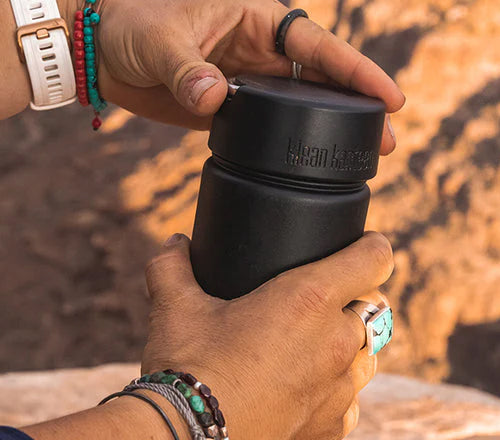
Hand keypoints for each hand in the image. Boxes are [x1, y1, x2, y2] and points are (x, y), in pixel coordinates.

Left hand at [61, 0, 403, 153]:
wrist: (101, 50)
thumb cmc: (133, 27)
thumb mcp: (161, 43)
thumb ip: (189, 70)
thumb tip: (215, 97)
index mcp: (257, 19)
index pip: (318, 43)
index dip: (356, 69)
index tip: (389, 97)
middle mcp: (261, 48)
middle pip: (322, 78)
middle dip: (356, 105)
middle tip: (389, 140)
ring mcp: (250, 80)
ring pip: (302, 104)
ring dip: (330, 127)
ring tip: (363, 156)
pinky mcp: (232, 106)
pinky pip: (271, 124)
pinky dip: (291, 141)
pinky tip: (308, 161)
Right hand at [142, 232, 393, 438]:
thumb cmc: (188, 367)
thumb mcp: (175, 307)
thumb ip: (173, 265)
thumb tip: (175, 242)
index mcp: (310, 299)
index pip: (373, 259)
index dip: (372, 245)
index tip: (363, 242)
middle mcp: (336, 342)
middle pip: (373, 305)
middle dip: (354, 295)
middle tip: (322, 294)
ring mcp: (340, 390)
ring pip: (367, 352)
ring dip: (349, 341)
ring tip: (314, 340)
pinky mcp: (333, 428)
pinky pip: (350, 397)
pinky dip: (336, 386)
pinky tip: (304, 384)